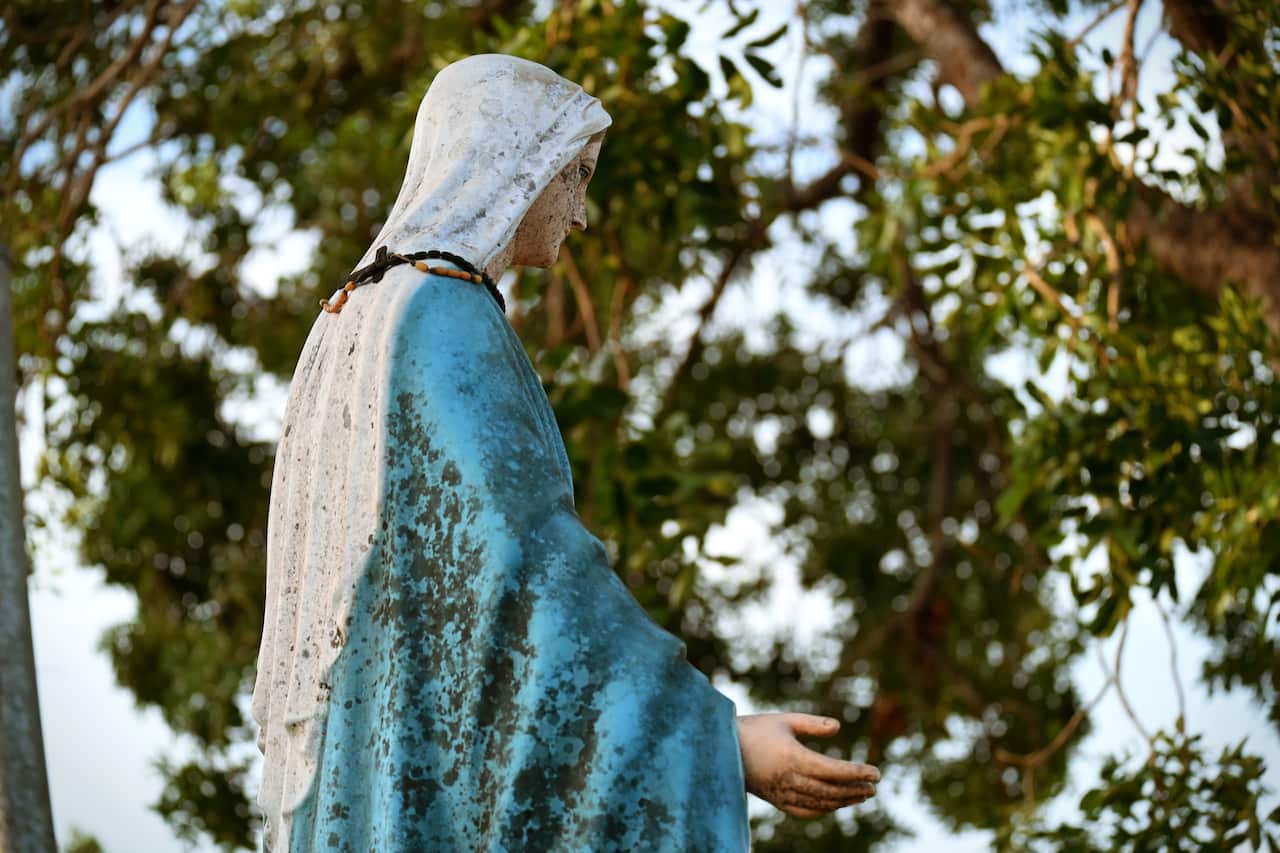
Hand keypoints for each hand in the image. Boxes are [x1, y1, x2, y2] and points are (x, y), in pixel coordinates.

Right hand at [736, 713, 879, 817]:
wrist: (721, 749)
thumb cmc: (755, 729)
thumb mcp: (785, 720)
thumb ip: (812, 724)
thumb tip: (839, 727)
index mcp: (793, 757)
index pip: (834, 770)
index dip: (857, 773)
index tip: (876, 772)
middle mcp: (789, 779)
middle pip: (831, 790)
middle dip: (856, 789)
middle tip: (874, 785)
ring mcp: (782, 793)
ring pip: (820, 803)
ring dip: (844, 800)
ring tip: (862, 795)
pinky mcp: (775, 800)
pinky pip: (805, 811)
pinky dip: (824, 809)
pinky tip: (835, 804)